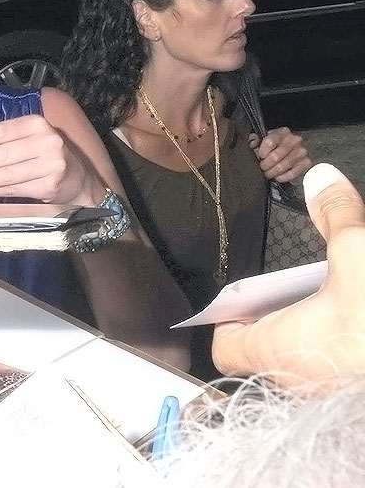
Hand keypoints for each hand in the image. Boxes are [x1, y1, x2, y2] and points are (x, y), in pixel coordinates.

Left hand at [0, 115, 93, 203]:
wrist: (77, 179)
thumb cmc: (42, 154)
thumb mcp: (20, 137)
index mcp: (36, 124)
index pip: (0, 130)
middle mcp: (47, 141)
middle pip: (1, 155)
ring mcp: (51, 164)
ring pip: (6, 175)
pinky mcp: (50, 185)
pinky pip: (13, 189)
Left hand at [212, 163, 364, 383]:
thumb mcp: (359, 258)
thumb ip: (337, 217)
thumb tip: (320, 175)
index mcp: (275, 351)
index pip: (224, 348)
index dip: (226, 321)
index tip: (238, 298)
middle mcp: (294, 382)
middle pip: (263, 351)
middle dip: (274, 320)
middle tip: (288, 289)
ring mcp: (326, 396)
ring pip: (300, 364)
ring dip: (308, 335)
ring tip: (325, 301)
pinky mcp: (350, 400)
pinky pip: (331, 373)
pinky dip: (336, 348)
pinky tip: (354, 322)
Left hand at [250, 127, 310, 182]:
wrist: (286, 154)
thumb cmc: (271, 148)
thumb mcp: (260, 141)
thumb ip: (254, 140)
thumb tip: (252, 141)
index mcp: (282, 132)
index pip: (269, 142)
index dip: (261, 152)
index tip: (260, 156)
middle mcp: (294, 140)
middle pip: (275, 156)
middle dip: (265, 165)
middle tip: (262, 168)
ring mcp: (302, 151)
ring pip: (282, 166)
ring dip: (272, 172)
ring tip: (268, 172)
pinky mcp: (306, 163)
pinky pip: (292, 174)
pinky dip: (282, 177)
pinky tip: (278, 176)